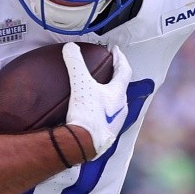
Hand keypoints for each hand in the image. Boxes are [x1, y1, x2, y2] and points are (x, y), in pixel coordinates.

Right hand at [61, 43, 132, 160]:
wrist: (84, 145)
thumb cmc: (87, 115)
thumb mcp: (80, 85)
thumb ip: (75, 64)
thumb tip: (70, 48)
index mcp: (118, 94)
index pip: (124, 70)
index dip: (120, 58)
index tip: (115, 51)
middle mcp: (121, 108)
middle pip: (121, 88)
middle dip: (115, 77)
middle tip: (108, 69)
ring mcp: (116, 123)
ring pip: (116, 104)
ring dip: (109, 95)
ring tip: (99, 90)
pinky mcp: (107, 134)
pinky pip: (108, 117)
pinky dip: (102, 109)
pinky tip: (93, 112)